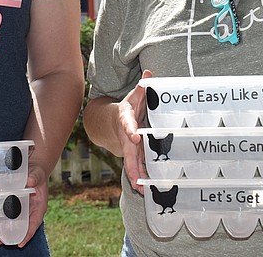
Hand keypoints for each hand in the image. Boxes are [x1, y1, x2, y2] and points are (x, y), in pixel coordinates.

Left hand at [0, 163, 48, 247]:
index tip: (20, 243)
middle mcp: (29, 211)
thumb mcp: (38, 174)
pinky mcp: (12, 204)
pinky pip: (5, 213)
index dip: (27, 234)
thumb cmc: (38, 172)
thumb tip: (30, 181)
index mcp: (38, 207)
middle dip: (8, 237)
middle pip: (20, 227)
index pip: (34, 224)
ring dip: (1, 231)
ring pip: (11, 223)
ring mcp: (20, 208)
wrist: (32, 167)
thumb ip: (35, 177)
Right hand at [119, 69, 152, 193]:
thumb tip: (149, 72)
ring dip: (137, 177)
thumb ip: (143, 87)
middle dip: (132, 166)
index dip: (131, 130)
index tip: (136, 136)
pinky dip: (141, 177)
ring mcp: (129, 147)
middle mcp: (126, 136)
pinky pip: (137, 166)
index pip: (128, 124)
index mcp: (125, 119)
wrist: (112, 121)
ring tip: (142, 190)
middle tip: (137, 178)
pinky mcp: (134, 154)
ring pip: (132, 164)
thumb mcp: (134, 95)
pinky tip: (148, 189)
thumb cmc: (128, 107)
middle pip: (128, 152)